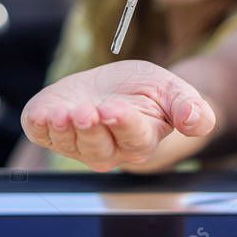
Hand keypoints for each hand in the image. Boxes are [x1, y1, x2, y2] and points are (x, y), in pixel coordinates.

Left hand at [20, 60, 215, 171]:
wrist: (117, 87)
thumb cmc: (147, 91)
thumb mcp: (172, 90)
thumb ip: (188, 107)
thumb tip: (197, 121)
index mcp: (140, 139)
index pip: (132, 137)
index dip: (122, 124)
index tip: (114, 109)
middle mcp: (108, 148)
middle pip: (98, 147)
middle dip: (91, 129)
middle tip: (88, 111)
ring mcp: (78, 143)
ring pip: (70, 144)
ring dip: (65, 129)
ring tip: (64, 112)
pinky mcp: (52, 131)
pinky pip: (42, 134)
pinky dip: (40, 125)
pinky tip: (43, 114)